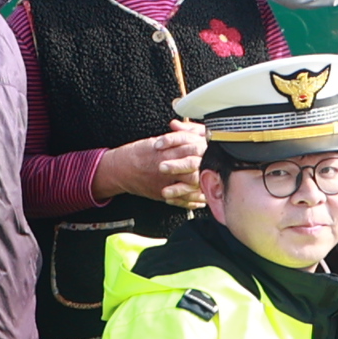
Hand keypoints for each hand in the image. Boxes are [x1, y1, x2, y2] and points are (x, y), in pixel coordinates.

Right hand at [92, 122, 209, 206]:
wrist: (120, 169)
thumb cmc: (138, 153)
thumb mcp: (156, 141)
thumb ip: (175, 140)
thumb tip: (194, 136)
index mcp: (165, 152)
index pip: (190, 150)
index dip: (203, 150)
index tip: (212, 150)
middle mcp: (165, 168)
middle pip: (192, 169)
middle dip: (206, 169)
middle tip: (217, 168)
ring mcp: (164, 183)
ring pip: (189, 186)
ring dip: (203, 187)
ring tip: (213, 186)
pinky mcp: (161, 194)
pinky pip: (180, 201)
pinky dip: (192, 202)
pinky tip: (202, 200)